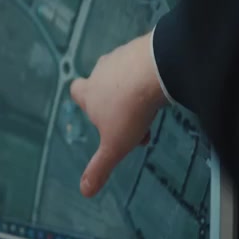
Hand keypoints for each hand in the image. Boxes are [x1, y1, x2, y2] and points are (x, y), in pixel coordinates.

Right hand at [71, 32, 167, 197]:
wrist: (154, 71)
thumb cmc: (129, 109)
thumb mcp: (115, 145)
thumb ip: (100, 168)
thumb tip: (84, 191)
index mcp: (89, 92)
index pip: (77, 92)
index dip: (85, 101)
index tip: (101, 116)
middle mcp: (101, 71)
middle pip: (102, 84)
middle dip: (114, 100)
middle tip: (132, 119)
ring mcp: (121, 56)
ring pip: (123, 74)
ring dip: (133, 89)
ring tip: (149, 107)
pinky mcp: (142, 47)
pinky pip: (142, 62)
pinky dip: (148, 75)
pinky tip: (160, 88)